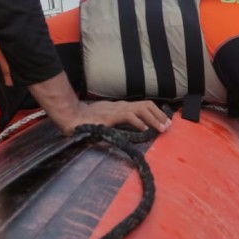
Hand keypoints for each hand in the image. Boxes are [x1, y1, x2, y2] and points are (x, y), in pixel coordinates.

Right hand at [29, 71, 170, 134]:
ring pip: (141, 109)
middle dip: (159, 115)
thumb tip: (129, 132)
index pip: (143, 106)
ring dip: (153, 118)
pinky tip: (144, 129)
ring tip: (161, 128)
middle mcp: (121, 105)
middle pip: (146, 105)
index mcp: (121, 107)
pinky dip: (138, 121)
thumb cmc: (87, 121)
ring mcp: (116, 109)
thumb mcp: (106, 122)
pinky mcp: (110, 115)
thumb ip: (117, 125)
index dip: (155, 113)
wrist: (71, 118)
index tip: (164, 122)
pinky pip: (128, 116)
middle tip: (168, 126)